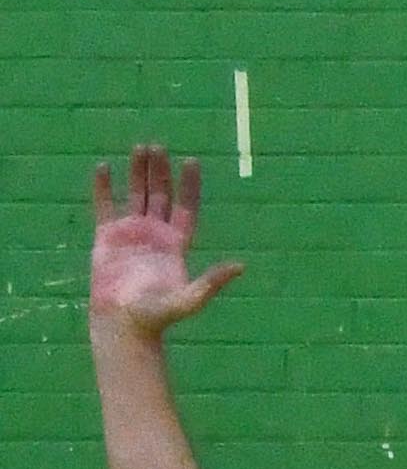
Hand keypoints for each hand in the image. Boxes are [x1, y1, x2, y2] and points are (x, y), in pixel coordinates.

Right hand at [86, 149, 241, 336]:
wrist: (124, 322)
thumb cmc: (158, 315)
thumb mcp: (190, 298)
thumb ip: (213, 281)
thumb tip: (241, 267)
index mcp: (177, 244)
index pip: (185, 207)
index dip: (189, 185)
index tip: (191, 161)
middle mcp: (155, 234)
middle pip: (160, 195)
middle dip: (160, 171)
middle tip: (159, 146)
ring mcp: (131, 233)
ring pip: (136, 195)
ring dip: (137, 172)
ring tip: (140, 148)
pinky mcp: (106, 237)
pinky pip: (105, 205)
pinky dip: (104, 187)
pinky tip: (105, 167)